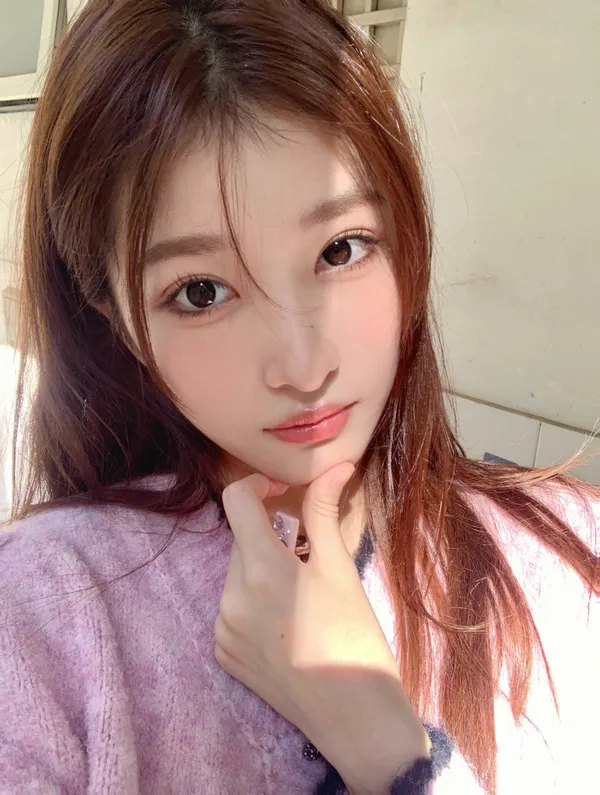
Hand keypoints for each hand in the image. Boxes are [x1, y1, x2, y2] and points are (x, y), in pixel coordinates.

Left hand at [215, 463, 428, 791]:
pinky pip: (232, 608)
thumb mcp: (340, 568)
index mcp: (260, 570)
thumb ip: (324, 511)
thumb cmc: (355, 637)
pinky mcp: (223, 654)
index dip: (258, 484)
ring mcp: (222, 629)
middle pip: (240, 539)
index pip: (235, 500)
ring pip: (236, 574)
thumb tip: (335, 465)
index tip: (283, 492)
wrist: (354, 717)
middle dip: (269, 533)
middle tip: (307, 552)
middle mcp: (230, 597)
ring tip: (299, 594)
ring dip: (261, 568)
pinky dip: (253, 602)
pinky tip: (286, 623)